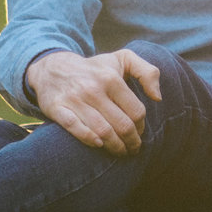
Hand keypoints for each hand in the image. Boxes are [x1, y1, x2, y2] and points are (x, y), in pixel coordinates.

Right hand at [26, 48, 161, 155]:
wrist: (53, 68)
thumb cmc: (95, 68)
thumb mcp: (123, 60)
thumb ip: (147, 72)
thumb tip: (158, 97)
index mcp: (112, 79)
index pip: (136, 111)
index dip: (141, 127)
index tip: (140, 133)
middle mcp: (93, 89)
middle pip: (122, 125)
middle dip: (132, 142)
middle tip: (133, 149)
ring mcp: (74, 99)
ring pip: (102, 131)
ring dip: (115, 147)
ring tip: (120, 152)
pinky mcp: (57, 108)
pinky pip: (76, 128)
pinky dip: (89, 139)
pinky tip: (99, 144)